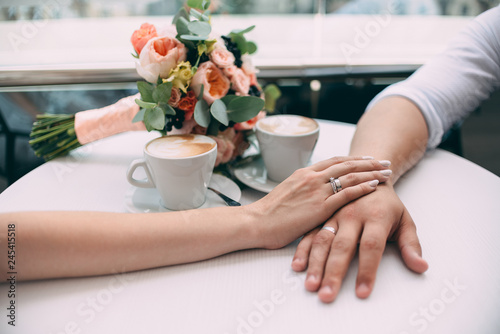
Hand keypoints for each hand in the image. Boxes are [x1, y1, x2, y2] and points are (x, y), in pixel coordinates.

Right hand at [251, 156, 391, 249]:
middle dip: (368, 163)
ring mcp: (316, 190)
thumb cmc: (269, 213)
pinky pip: (346, 193)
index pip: (334, 161)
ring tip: (387, 172)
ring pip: (350, 176)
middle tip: (384, 161)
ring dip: (371, 173)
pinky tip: (374, 186)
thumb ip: (302, 190)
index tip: (367, 159)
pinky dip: (362, 188)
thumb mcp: (287, 193)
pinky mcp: (320, 206)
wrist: (257, 222)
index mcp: (304, 173)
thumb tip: (313, 192)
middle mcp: (312, 177)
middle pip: (346, 165)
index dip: (353, 159)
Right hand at [291, 183, 428, 302]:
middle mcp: (352, 215)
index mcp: (375, 216)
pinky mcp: (322, 216)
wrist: (368, 175)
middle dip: (333, 272)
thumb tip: (421, 266)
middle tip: (327, 294)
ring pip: (322, 240)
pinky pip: (310, 233)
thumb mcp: (405, 220)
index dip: (366, 270)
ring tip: (311, 284)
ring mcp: (334, 215)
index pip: (371, 247)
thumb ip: (411, 245)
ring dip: (315, 264)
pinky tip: (298, 265)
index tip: (362, 291)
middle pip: (342, 246)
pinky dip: (303, 250)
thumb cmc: (387, 204)